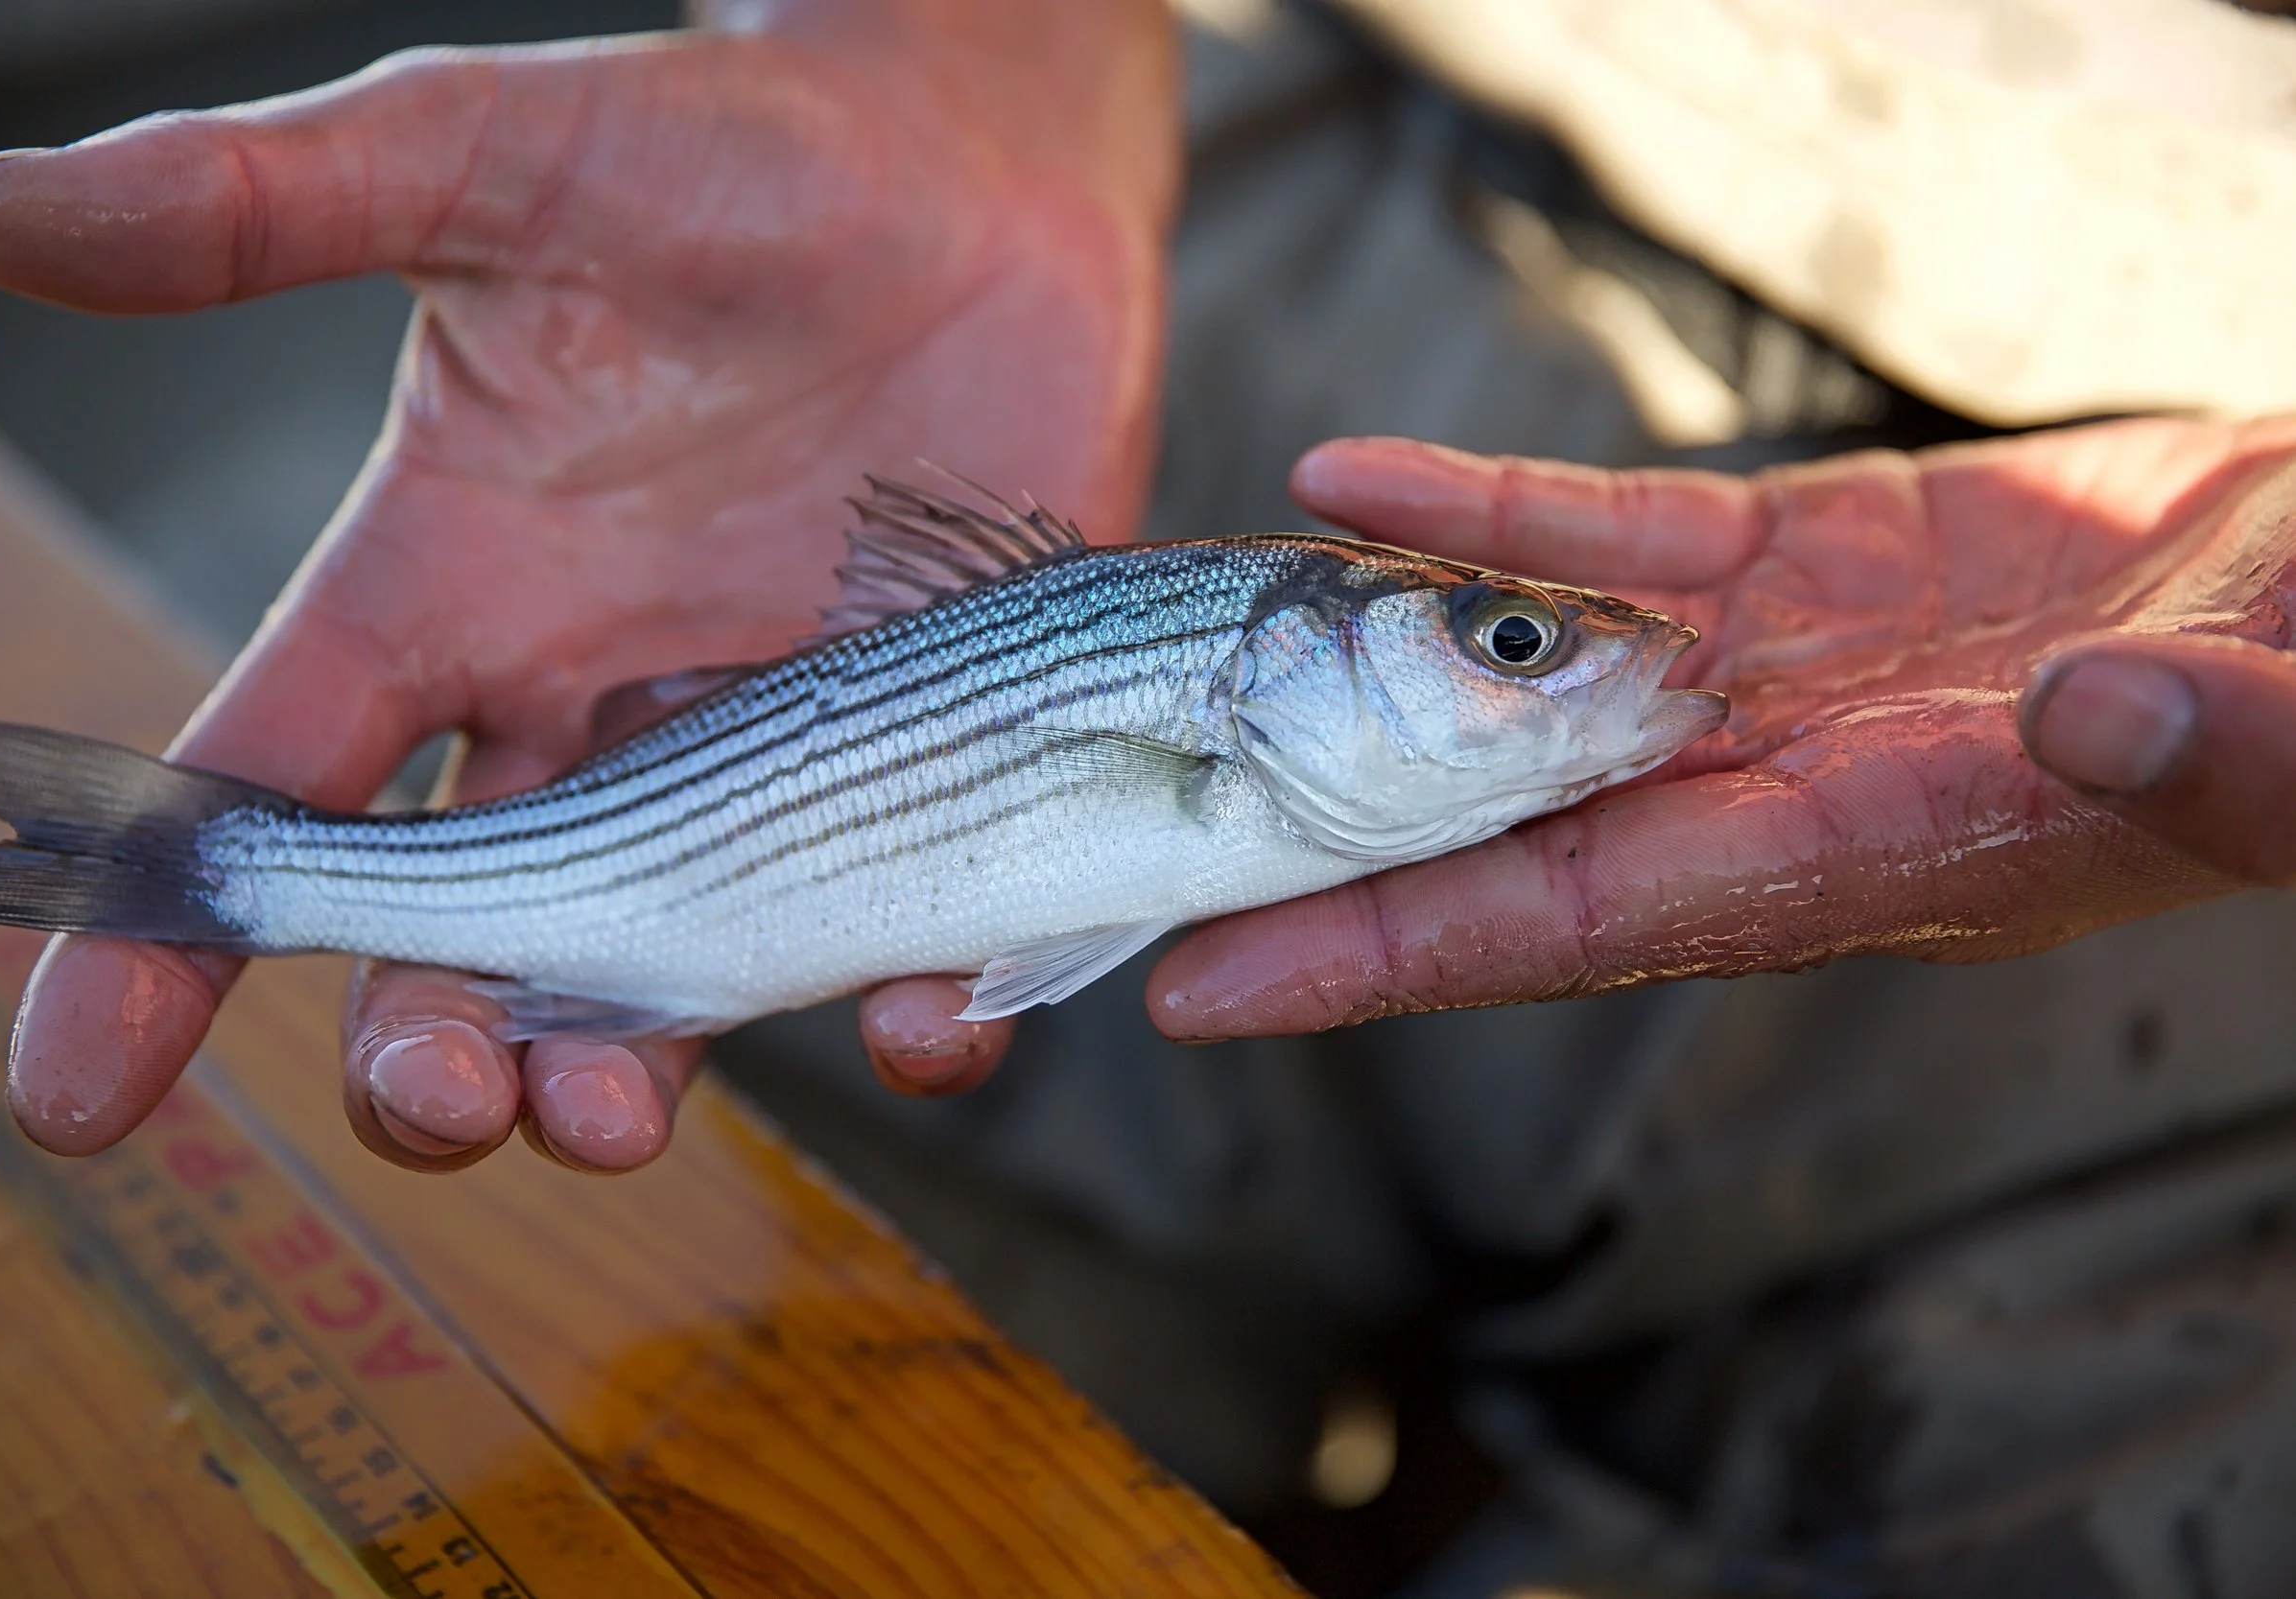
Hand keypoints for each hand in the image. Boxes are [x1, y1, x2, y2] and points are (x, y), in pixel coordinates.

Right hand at [0, 4, 1178, 1167]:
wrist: (967, 167)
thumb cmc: (719, 151)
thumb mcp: (490, 157)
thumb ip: (268, 201)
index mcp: (450, 592)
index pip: (268, 790)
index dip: (161, 945)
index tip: (78, 1094)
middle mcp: (587, 708)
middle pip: (463, 938)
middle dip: (424, 1048)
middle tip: (434, 1091)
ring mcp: (761, 756)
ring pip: (663, 981)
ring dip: (621, 1078)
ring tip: (609, 1117)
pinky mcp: (928, 763)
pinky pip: (904, 935)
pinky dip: (914, 1009)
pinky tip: (929, 1020)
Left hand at [1146, 416, 2295, 1035]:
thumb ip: (2222, 754)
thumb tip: (2089, 717)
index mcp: (1865, 855)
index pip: (1569, 924)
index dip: (1380, 957)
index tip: (1205, 989)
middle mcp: (1767, 783)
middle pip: (1481, 833)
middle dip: (1297, 855)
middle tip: (1108, 870)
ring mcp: (1755, 669)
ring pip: (1503, 678)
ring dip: (1344, 669)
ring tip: (1187, 652)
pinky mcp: (1781, 561)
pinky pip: (1592, 532)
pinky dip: (1472, 505)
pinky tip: (1345, 474)